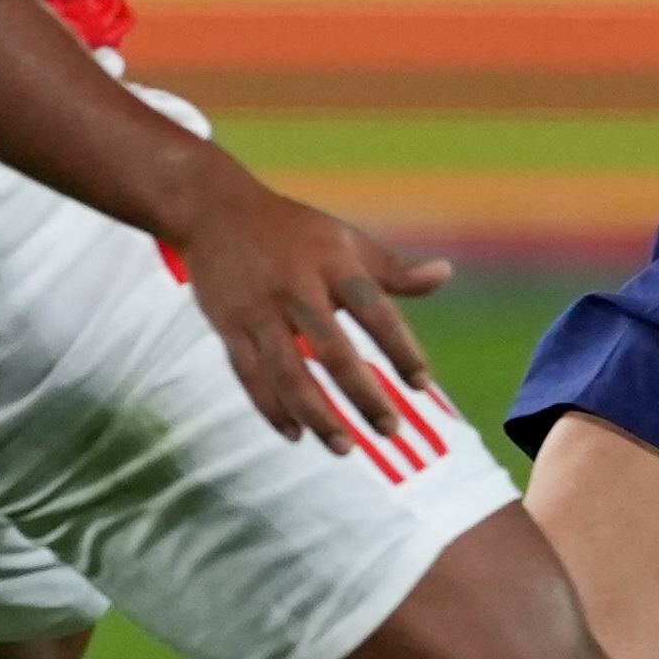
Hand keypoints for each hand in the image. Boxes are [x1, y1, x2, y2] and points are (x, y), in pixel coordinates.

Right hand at [161, 166, 452, 451]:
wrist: (213, 210)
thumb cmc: (291, 229)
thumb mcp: (345, 239)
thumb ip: (393, 270)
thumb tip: (445, 275)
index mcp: (333, 263)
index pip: (376, 311)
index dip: (402, 349)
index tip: (423, 385)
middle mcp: (297, 287)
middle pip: (333, 350)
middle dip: (362, 395)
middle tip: (389, 430)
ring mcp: (259, 309)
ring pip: (288, 372)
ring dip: (317, 414)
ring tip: (344, 448)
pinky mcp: (228, 326)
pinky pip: (250, 375)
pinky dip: (272, 408)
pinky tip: (296, 435)